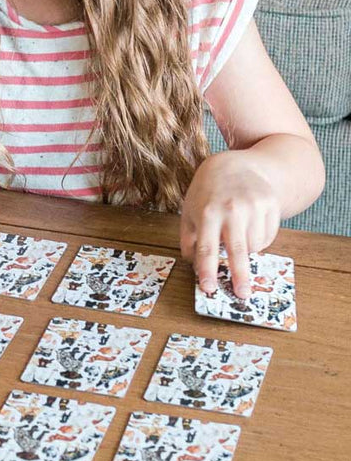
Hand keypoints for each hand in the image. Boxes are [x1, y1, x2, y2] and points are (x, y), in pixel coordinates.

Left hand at [180, 151, 281, 297]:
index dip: (207, 271)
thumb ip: (189, 239)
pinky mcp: (271, 205)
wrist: (236, 165)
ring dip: (246, 252)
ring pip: (254, 245)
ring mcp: (254, 206)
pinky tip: (249, 229)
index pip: (207, 248)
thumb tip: (193, 266)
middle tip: (242, 295)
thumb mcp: (190, 211)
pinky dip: (258, 241)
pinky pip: (268, 236)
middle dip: (239, 276)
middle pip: (237, 250)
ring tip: (236, 238)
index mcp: (207, 213)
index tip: (208, 288)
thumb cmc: (207, 193)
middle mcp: (232, 210)